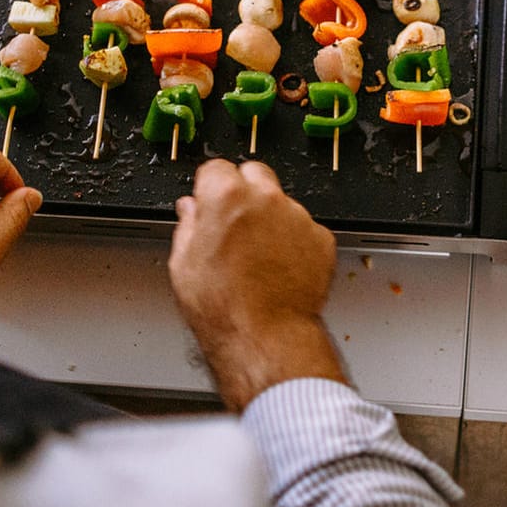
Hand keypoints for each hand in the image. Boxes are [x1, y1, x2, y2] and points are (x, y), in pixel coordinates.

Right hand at [169, 159, 346, 410]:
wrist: (265, 337)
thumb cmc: (224, 308)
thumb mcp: (184, 264)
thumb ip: (188, 226)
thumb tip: (191, 211)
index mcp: (226, 197)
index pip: (216, 168)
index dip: (210, 187)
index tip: (209, 201)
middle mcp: (267, 199)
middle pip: (254, 174)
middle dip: (244, 191)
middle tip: (235, 223)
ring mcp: (298, 217)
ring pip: (282, 203)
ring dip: (271, 219)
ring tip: (258, 258)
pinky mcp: (321, 239)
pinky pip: (305, 230)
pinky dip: (295, 242)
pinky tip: (280, 269)